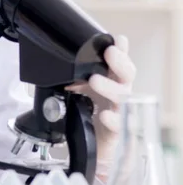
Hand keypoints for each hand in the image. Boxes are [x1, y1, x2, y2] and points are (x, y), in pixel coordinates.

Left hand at [66, 35, 135, 178]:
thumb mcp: (77, 91)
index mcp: (110, 82)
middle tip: (110, 52)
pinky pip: (117, 125)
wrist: (88, 145)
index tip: (118, 39)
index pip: (119, 63)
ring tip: (95, 80)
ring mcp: (119, 113)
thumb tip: (57, 62)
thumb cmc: (86, 115)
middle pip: (127, 76)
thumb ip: (71, 78)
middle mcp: (117, 94)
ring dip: (109, 87)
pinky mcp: (115, 132)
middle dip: (120, 63)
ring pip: (122, 98)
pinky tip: (103, 115)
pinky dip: (112, 119)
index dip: (121, 51)